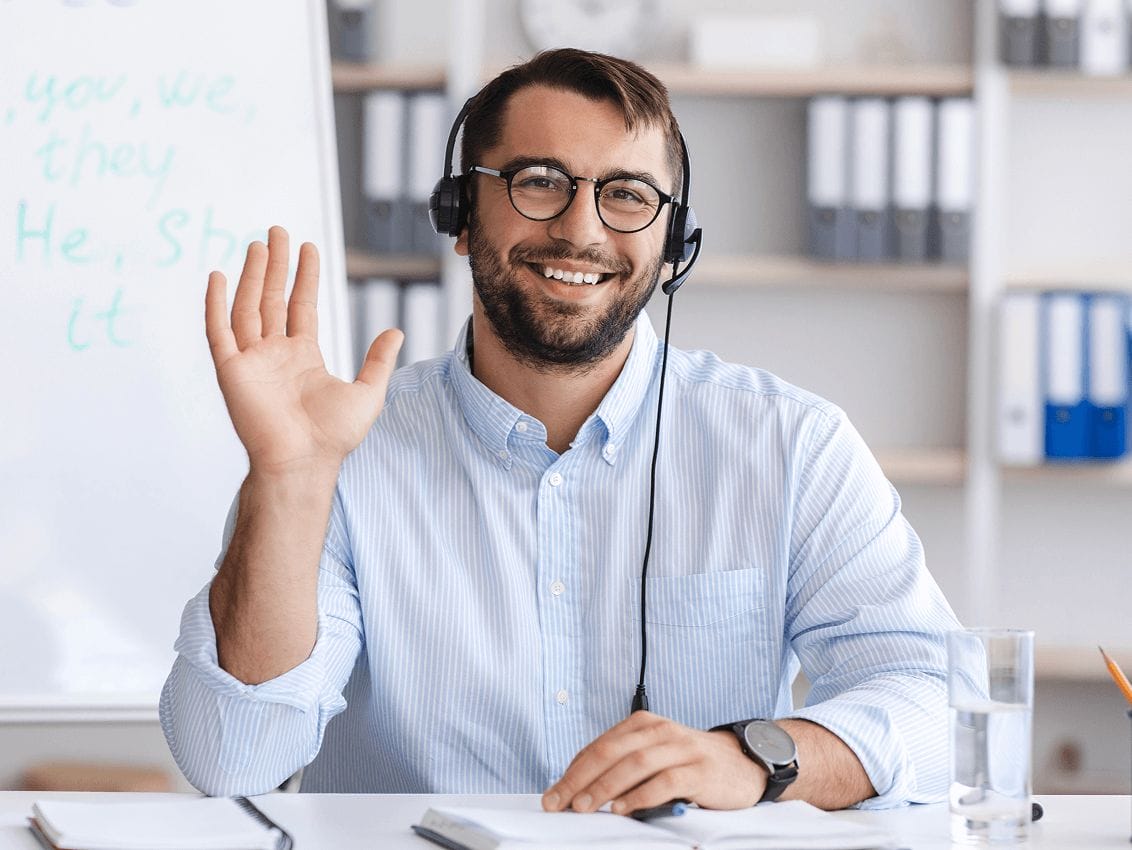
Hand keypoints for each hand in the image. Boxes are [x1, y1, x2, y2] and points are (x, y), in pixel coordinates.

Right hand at [205, 226, 402, 474]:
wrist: (304, 461)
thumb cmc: (334, 437)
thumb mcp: (368, 392)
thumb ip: (379, 361)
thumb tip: (396, 332)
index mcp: (303, 357)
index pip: (301, 307)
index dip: (304, 277)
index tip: (307, 248)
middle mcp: (275, 355)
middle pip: (272, 299)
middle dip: (275, 265)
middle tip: (277, 232)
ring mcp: (251, 361)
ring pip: (248, 307)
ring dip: (251, 276)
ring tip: (258, 244)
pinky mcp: (231, 371)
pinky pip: (219, 331)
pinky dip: (216, 304)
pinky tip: (219, 277)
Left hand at [541, 711, 766, 814]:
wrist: (744, 763)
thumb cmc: (691, 763)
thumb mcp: (655, 757)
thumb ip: (624, 766)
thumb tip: (580, 789)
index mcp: (643, 724)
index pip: (599, 746)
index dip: (572, 770)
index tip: (552, 794)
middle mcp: (660, 731)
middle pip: (610, 752)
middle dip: (579, 779)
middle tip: (558, 802)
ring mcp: (681, 748)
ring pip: (634, 764)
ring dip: (605, 786)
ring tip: (584, 806)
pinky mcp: (700, 770)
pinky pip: (666, 781)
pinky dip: (640, 795)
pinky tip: (623, 808)